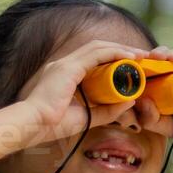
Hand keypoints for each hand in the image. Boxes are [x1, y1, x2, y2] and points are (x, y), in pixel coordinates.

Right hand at [9, 40, 150, 146]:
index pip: (93, 59)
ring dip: (122, 49)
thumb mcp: (86, 117)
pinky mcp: (68, 67)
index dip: (114, 58)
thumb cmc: (50, 125)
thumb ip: (106, 110)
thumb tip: (129, 101)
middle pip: (98, 49)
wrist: (30, 126)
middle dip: (122, 50)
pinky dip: (115, 52)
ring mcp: (65, 63)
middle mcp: (64, 64)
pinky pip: (97, 53)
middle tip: (142, 56)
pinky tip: (130, 57)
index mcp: (65, 75)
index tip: (132, 65)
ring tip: (140, 55)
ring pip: (99, 47)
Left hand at [130, 47, 172, 154]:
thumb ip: (149, 117)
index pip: (147, 71)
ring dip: (162, 53)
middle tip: (135, 58)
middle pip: (159, 59)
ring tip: (153, 56)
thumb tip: (138, 100)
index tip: (122, 67)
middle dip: (146, 57)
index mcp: (164, 85)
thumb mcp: (163, 125)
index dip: (135, 67)